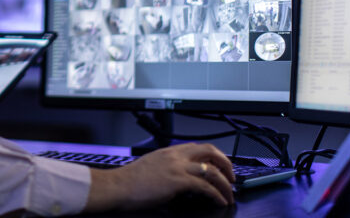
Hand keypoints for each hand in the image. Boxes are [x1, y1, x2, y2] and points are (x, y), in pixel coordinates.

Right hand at [83, 143, 235, 211]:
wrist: (117, 186)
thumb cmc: (128, 181)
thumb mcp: (150, 167)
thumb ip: (166, 168)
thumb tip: (179, 180)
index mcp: (168, 152)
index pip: (198, 147)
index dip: (214, 156)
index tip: (220, 166)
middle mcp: (175, 156)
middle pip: (210, 152)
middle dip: (226, 164)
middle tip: (232, 177)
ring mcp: (177, 167)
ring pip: (212, 170)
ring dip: (225, 184)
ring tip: (230, 194)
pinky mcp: (178, 181)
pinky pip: (206, 187)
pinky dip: (217, 195)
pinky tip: (220, 201)